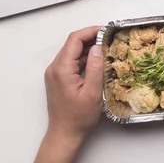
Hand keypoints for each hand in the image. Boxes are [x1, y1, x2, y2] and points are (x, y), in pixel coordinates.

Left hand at [35, 26, 103, 162]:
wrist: (64, 134)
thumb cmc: (78, 117)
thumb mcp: (93, 92)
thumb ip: (95, 67)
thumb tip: (98, 47)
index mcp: (61, 69)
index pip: (75, 40)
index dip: (91, 31)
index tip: (106, 30)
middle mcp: (55, 68)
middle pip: (72, 43)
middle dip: (90, 37)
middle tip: (109, 38)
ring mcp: (55, 73)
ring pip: (72, 52)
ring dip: (87, 48)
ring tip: (106, 48)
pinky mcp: (58, 78)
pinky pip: (70, 61)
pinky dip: (83, 57)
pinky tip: (96, 60)